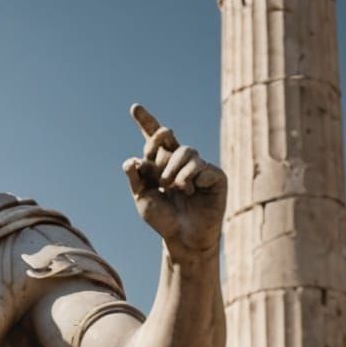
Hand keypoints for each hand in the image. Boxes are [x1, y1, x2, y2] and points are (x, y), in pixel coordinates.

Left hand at [123, 105, 225, 261]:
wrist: (183, 239)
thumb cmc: (163, 220)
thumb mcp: (143, 199)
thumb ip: (135, 179)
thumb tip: (130, 160)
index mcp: (162, 163)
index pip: (154, 138)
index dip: (146, 121)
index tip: (134, 108)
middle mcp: (180, 161)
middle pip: (167, 136)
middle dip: (157, 141)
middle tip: (152, 162)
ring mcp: (199, 166)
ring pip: (185, 150)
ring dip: (172, 169)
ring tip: (171, 188)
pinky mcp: (215, 175)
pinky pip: (199, 166)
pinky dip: (189, 177)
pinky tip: (189, 190)